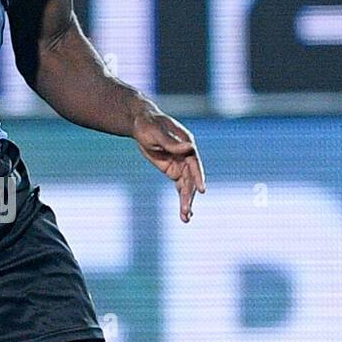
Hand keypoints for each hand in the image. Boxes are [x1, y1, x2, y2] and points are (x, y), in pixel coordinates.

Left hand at [131, 106, 205, 221]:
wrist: (140, 123)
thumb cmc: (148, 124)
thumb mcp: (157, 132)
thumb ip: (171, 142)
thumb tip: (189, 147)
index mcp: (187, 144)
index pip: (195, 163)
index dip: (198, 176)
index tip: (202, 190)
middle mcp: (187, 156)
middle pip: (191, 179)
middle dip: (189, 196)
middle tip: (186, 212)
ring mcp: (180, 164)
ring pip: (186, 186)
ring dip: (187, 202)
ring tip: (186, 219)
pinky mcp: (173, 170)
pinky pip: (180, 187)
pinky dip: (182, 198)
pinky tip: (184, 214)